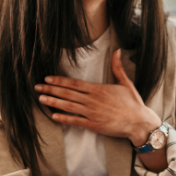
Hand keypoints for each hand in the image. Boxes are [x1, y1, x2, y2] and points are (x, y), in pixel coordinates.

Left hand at [36, 49, 159, 145]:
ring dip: (53, 102)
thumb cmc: (133, 103)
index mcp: (99, 89)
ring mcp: (92, 113)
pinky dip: (64, 118)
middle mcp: (93, 100)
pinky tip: (54, 116)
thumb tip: (117, 51)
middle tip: (37, 88)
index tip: (48, 79)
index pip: (74, 84)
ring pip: (68, 106)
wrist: (139, 122)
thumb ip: (118, 67)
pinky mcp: (94, 125)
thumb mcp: (126, 82)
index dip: (59, 81)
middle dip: (51, 90)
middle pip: (67, 94)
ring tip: (40, 99)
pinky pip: (76, 121)